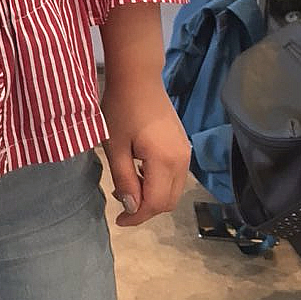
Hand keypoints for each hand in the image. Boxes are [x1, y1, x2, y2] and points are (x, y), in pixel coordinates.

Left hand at [100, 80, 191, 227]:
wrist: (138, 79)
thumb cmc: (121, 108)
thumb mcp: (115, 146)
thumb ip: (124, 179)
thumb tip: (131, 207)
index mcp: (165, 161)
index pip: (156, 203)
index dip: (137, 216)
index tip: (118, 221)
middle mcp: (182, 160)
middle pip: (169, 201)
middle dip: (146, 209)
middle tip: (121, 203)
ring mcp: (185, 152)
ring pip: (173, 190)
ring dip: (152, 196)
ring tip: (126, 187)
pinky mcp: (182, 145)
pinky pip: (174, 176)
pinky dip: (158, 183)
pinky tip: (138, 172)